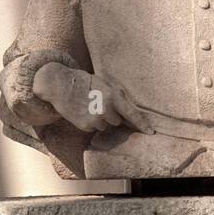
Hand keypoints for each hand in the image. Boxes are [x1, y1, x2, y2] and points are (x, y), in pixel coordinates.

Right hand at [32, 63, 153, 134]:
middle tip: (101, 103)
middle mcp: (106, 110)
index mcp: (114, 97)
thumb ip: (118, 98)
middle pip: (118, 121)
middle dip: (113, 115)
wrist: (62, 85)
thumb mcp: (106, 85)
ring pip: (106, 126)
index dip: (142, 124)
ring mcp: (95, 120)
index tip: (151, 132)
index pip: (132, 114)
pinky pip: (94, 129)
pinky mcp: (85, 126)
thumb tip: (129, 112)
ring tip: (91, 106)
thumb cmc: (86, 83)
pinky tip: (84, 111)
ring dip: (101, 119)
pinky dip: (91, 123)